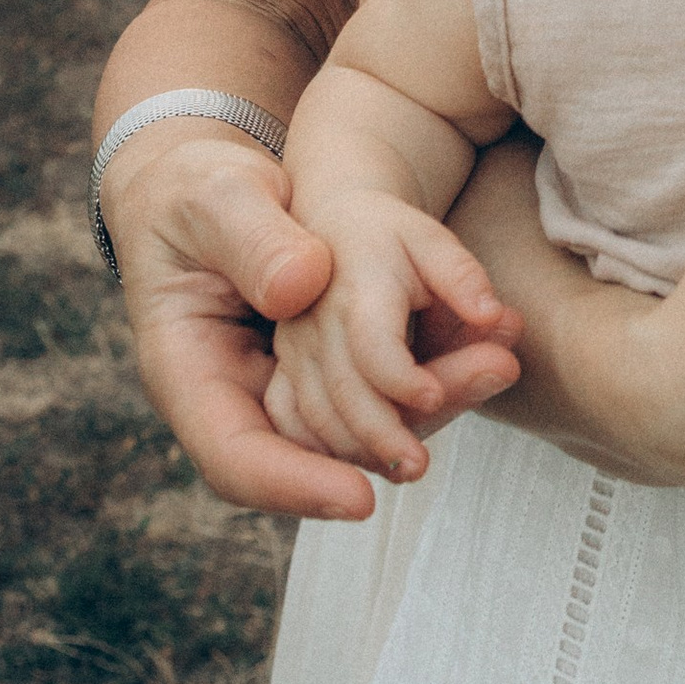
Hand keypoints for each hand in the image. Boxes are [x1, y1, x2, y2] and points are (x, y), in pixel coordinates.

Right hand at [106, 126, 517, 520]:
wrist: (206, 188)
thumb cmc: (196, 192)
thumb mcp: (214, 198)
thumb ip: (252, 240)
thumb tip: (302, 286)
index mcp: (188, 374)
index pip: (240, 458)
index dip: (299, 484)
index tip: (362, 495)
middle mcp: (236, 399)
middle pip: (315, 452)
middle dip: (394, 438)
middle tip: (472, 407)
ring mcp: (280, 387)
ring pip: (356, 427)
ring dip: (429, 403)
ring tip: (496, 363)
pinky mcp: (319, 368)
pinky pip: (373, 393)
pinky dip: (425, 376)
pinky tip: (479, 346)